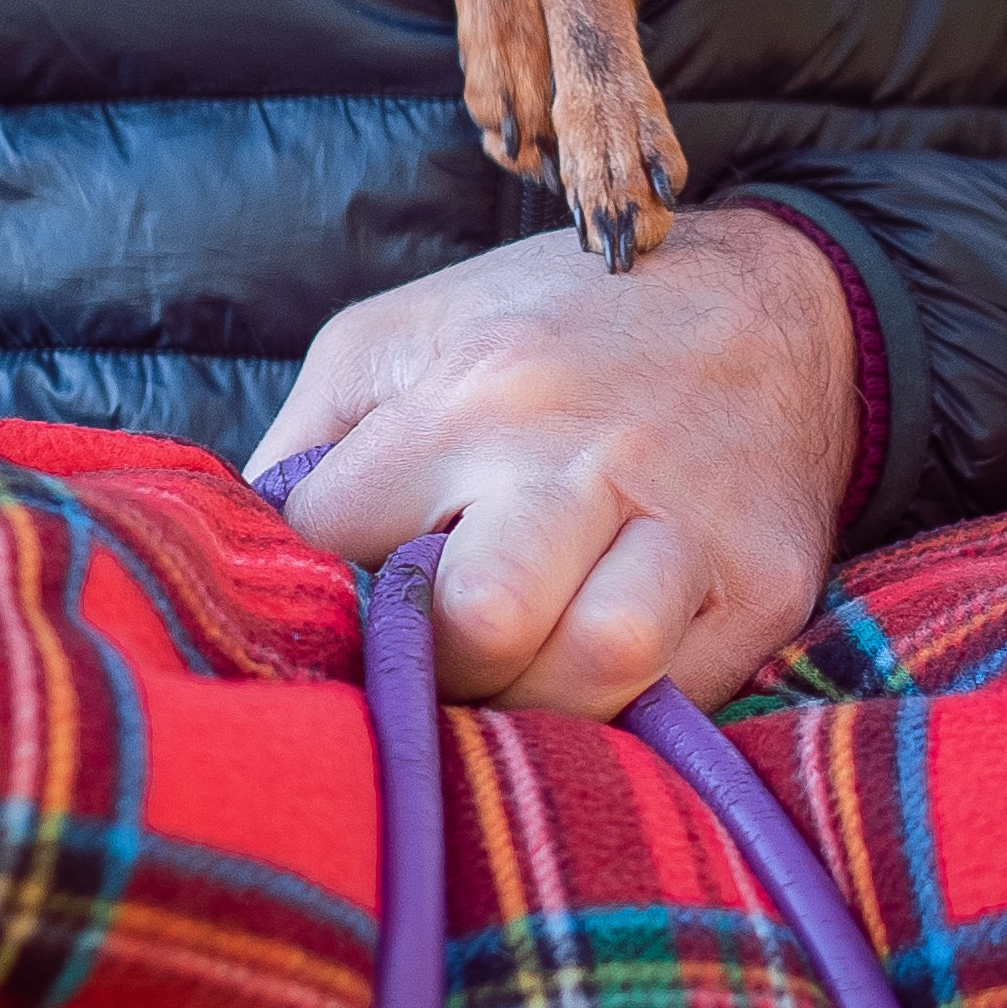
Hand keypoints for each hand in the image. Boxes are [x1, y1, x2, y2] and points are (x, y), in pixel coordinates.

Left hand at [244, 209, 858, 717]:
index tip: (331, 612)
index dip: (315, 595)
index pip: (337, 542)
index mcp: (470, 391)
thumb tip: (238, 557)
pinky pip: (684, 697)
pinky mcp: (764, 581)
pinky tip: (599, 670)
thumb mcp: (404, 333)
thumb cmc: (552, 325)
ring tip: (519, 674)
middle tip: (435, 659)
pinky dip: (630, 710)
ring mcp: (684, 519)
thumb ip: (309, 442)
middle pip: (478, 618)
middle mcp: (577, 450)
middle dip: (437, 663)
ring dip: (536, 701)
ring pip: (593, 667)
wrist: (769, 297)